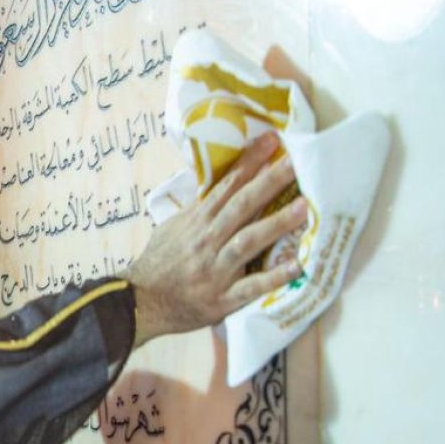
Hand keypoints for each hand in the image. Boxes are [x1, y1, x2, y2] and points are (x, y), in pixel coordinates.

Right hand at [128, 131, 307, 345]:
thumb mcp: (171, 230)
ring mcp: (214, 271)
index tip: (272, 141)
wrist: (140, 303)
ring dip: (276, 224)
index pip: (225, 187)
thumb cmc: (158, 265)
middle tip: (295, 163)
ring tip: (304, 208)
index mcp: (196, 224)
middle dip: (268, 183)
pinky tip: (296, 267)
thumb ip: (197, 211)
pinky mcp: (221, 299)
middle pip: (240, 207)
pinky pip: (250, 287)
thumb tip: (219, 188)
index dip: (249, 163)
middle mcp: (206, 242)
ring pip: (247, 242)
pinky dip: (273, 277)